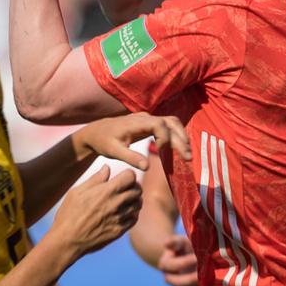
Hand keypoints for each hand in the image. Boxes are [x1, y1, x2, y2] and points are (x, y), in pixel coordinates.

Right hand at [50, 166, 141, 259]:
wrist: (67, 241)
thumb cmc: (69, 214)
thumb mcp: (77, 192)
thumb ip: (95, 179)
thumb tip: (107, 168)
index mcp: (106, 191)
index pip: (130, 176)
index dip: (128, 174)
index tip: (122, 177)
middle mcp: (116, 204)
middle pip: (137, 190)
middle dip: (133, 186)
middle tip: (125, 188)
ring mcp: (119, 219)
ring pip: (138, 204)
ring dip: (134, 199)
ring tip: (125, 199)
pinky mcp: (119, 231)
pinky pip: (134, 219)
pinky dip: (132, 213)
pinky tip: (123, 212)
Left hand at [77, 113, 191, 169]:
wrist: (96, 132)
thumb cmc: (104, 141)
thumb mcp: (114, 151)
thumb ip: (130, 157)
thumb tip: (147, 167)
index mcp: (137, 122)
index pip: (159, 125)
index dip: (165, 138)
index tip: (162, 151)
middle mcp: (145, 117)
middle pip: (170, 123)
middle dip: (181, 139)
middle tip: (188, 158)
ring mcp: (148, 119)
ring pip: (172, 122)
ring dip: (182, 136)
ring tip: (188, 154)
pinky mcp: (150, 124)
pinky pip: (168, 126)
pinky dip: (176, 135)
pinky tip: (180, 149)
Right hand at [157, 234, 202, 285]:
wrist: (185, 256)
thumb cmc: (183, 246)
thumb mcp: (179, 241)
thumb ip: (174, 241)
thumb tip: (165, 244)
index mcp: (165, 264)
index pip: (173, 265)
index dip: (185, 262)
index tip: (197, 257)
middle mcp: (170, 278)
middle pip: (178, 283)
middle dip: (191, 278)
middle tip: (205, 271)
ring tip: (209, 279)